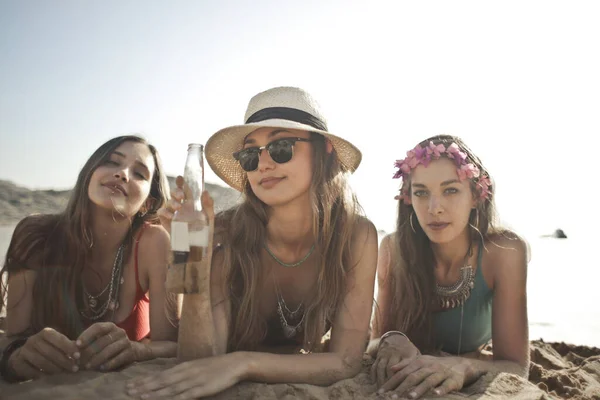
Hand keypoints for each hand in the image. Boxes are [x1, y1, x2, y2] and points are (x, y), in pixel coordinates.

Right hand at [8, 328, 78, 378]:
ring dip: (54, 368)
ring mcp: (24, 350)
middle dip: (64, 361)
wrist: (24, 354)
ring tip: (63, 372)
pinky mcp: (17, 362)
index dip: (68, 347)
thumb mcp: (57, 343)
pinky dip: (40, 374)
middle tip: (74, 368)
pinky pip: (30, 370)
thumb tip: (80, 348)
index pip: (58, 338)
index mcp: (46, 332)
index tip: (78, 356)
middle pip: (50, 351)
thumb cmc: (47, 347)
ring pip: (41, 361)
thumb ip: (68, 345)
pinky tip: (49, 377)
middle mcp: (33, 339)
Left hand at [76, 322, 138, 370]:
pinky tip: (101, 368)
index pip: (98, 327)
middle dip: (89, 351)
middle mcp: (119, 331)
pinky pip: (119, 358)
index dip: (87, 335)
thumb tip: (72, 350)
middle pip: (103, 340)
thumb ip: (89, 342)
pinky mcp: (130, 352)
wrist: (132, 350)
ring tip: (88, 366)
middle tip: (79, 361)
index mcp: (110, 326)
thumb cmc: (110, 345)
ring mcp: (126, 341)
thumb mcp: (101, 340)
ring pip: (110, 350)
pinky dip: (109, 363)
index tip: (77, 344)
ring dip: (97, 359)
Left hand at [126, 353, 246, 398]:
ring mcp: (193, 380)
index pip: (160, 374)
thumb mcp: (196, 367)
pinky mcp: (202, 388)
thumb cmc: (216, 366)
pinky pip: (186, 395)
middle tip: (127, 391)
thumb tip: (169, 378)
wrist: (234, 363)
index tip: (130, 384)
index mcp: (184, 367)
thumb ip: (183, 372)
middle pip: (161, 381)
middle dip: (144, 386)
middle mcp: (185, 372)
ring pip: (170, 388)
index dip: (144, 380)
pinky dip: (174, 398)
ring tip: (140, 396)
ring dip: (154, 393)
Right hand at [157, 176, 214, 232]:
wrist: (196, 246)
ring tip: (179, 208)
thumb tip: (205, 191)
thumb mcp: (209, 217)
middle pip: (174, 192)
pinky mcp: (165, 220)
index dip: (181, 182)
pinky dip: (165, 212)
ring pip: (168, 201)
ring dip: (173, 202)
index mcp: (190, 203)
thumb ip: (208, 205)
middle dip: (176, 191)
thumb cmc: (204, 232)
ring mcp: (172, 213)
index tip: (180, 178)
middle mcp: (180, 206)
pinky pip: (161, 212)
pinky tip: (172, 216)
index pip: (184, 189)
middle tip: (182, 197)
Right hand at [371, 333, 419, 387]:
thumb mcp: (415, 353)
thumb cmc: (408, 350)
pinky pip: (375, 366)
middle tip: (391, 391)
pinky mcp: (379, 356)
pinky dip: (374, 375)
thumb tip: (422, 378)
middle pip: (391, 368)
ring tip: (382, 389)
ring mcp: (386, 354)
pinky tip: (374, 383)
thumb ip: (418, 364)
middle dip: (390, 380)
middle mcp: (395, 353)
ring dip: (381, 379)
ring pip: (381, 367)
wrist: (395, 337)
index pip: (405, 363)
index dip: (401, 370)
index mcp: (407, 354)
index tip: (399, 380)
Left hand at [380, 355, 472, 398]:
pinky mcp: (453, 380)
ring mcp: (441, 373)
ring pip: (428, 381)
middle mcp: (429, 367)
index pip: (403, 373)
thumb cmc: (435, 365)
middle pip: (413, 377)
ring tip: (409, 397)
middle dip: (402, 387)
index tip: (382, 391)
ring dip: (419, 389)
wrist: (459, 364)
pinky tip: (435, 394)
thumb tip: (391, 369)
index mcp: (419, 362)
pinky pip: (446, 386)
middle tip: (392, 397)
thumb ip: (405, 364)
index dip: (392, 382)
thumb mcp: (420, 361)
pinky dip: (441, 390)